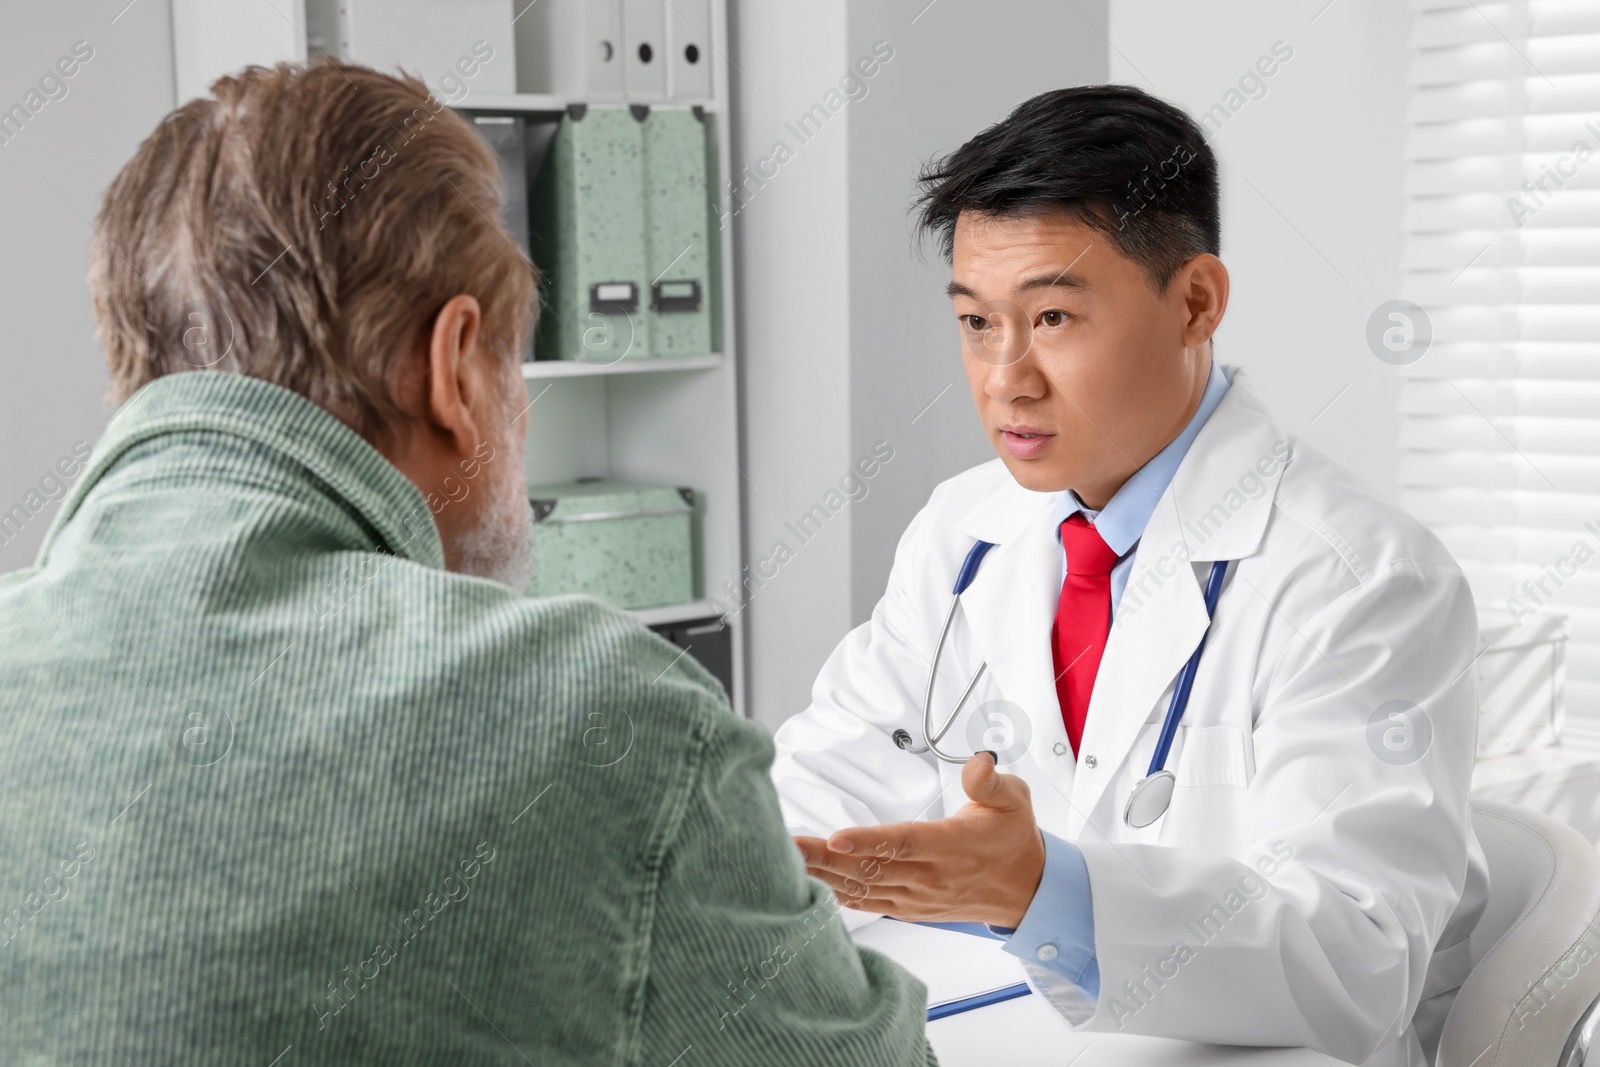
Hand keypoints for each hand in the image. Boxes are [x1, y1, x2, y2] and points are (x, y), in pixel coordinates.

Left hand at [794, 753, 1046, 928]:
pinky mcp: (911, 909)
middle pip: (869, 867)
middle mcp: (930, 877)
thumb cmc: (1013, 841)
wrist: (1028, 891)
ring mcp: (918, 897)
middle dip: (824, 857)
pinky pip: (869, 904)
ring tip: (789, 861)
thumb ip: (990, 780)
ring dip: (824, 876)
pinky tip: (814, 886)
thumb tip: (976, 763)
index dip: (868, 842)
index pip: (903, 843)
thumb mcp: (1014, 799)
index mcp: (951, 847)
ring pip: (863, 888)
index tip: (835, 838)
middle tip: (787, 845)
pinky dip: (839, 896)